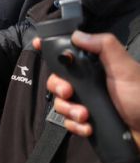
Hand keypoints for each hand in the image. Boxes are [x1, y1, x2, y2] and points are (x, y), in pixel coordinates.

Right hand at [41, 31, 139, 147]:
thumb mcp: (125, 69)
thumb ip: (105, 47)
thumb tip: (77, 34)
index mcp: (94, 68)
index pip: (68, 55)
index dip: (50, 49)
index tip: (38, 45)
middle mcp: (87, 84)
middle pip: (56, 80)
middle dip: (58, 87)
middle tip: (69, 92)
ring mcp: (85, 103)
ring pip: (60, 103)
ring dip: (69, 110)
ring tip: (85, 116)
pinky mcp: (86, 122)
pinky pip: (68, 122)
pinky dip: (76, 125)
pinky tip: (88, 127)